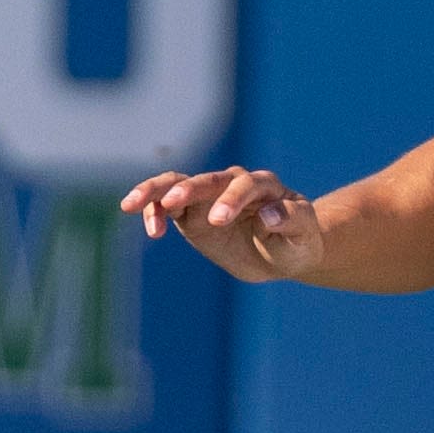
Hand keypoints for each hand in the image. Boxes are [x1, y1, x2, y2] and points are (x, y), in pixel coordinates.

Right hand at [122, 166, 321, 285]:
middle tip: (172, 203)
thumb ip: (290, 221)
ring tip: (130, 205)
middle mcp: (233, 183)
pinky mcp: (191, 212)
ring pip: (178, 183)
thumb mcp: (303, 235)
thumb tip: (269, 215)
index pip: (246, 184)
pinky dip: (154, 211)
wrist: (282, 254)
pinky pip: (167, 205)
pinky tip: (151, 230)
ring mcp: (209, 196)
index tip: (219, 221)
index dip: (231, 198)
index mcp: (265, 186)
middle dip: (189, 189)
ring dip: (155, 191)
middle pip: (208, 178)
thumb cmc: (297, 242)